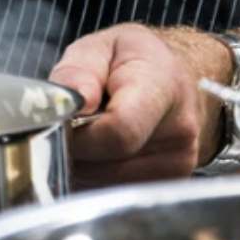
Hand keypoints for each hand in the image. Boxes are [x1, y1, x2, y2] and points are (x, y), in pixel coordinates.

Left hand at [49, 24, 231, 188]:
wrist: (172, 77)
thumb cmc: (130, 60)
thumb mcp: (99, 46)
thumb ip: (80, 70)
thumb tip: (73, 100)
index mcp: (161, 88)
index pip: (120, 131)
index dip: (79, 132)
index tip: (61, 119)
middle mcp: (178, 132)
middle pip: (108, 163)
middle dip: (73, 147)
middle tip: (66, 124)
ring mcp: (178, 163)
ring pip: (106, 183)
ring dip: (81, 164)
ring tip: (85, 133)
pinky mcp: (170, 183)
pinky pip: (115, 192)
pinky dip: (94, 177)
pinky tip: (96, 151)